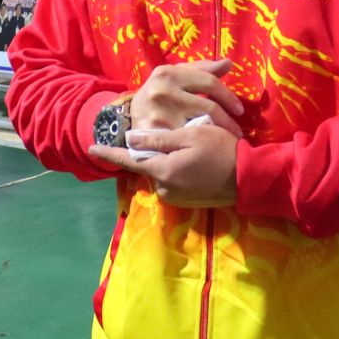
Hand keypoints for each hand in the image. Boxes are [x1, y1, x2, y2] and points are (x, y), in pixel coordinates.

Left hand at [88, 121, 238, 207]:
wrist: (248, 179)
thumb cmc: (221, 150)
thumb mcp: (191, 136)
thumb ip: (159, 141)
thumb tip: (131, 140)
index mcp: (162, 170)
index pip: (128, 160)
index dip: (109, 153)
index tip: (90, 148)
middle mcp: (164, 188)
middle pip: (148, 166)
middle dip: (154, 153)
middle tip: (171, 138)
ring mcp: (175, 197)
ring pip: (162, 173)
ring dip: (168, 161)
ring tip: (190, 149)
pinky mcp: (186, 201)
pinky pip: (174, 182)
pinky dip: (178, 170)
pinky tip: (195, 162)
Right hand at [129, 58, 245, 136]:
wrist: (130, 115)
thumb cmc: (160, 93)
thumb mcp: (176, 76)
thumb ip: (202, 69)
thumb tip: (228, 63)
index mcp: (169, 73)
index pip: (209, 83)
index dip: (228, 97)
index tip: (239, 110)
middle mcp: (162, 91)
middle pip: (208, 107)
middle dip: (227, 121)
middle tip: (237, 131)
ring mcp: (158, 113)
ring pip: (199, 126)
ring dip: (216, 134)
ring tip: (225, 140)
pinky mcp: (155, 134)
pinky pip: (186, 140)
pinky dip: (199, 144)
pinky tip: (207, 147)